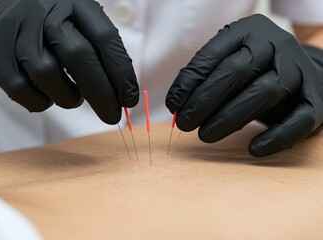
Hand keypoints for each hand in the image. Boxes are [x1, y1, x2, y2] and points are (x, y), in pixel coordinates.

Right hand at [0, 0, 138, 123]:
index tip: (129, 99)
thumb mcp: (76, 21)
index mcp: (74, 4)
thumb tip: (122, 92)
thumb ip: (98, 49)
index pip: (105, 38)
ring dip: (68, 97)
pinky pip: (22, 89)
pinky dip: (41, 101)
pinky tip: (48, 95)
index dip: (121, 72)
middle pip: (80, 58)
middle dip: (102, 94)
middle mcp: (45, 13)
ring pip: (49, 75)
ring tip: (74, 99)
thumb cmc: (48, 23)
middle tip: (112, 116)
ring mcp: (17, 33)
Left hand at [166, 14, 322, 156]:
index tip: (173, 104)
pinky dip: (275, 137)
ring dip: (230, 118)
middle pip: (238, 72)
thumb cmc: (255, 71)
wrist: (304, 73)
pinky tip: (252, 149)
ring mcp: (298, 72)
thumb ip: (205, 77)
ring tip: (205, 135)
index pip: (214, 54)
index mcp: (249, 32)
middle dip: (206, 100)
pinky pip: (298, 121)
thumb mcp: (230, 62)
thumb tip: (177, 103)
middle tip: (185, 123)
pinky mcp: (316, 100)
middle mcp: (276, 45)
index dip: (190, 80)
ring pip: (264, 93)